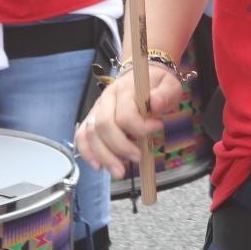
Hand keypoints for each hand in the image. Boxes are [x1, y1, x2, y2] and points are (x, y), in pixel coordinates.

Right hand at [75, 63, 186, 177]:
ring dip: (104, 156)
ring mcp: (97, 108)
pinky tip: (98, 166)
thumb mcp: (168, 85)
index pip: (125, 114)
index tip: (158, 128)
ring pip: (91, 134)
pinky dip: (87, 153)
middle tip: (138, 158)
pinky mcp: (92, 118)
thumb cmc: (156, 84)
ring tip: (119, 172)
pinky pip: (82, 137)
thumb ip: (164, 94)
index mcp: (125, 89)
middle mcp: (106, 98)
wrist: (142, 77)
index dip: (140, 128)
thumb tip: (156, 104)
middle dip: (120, 147)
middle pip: (104, 126)